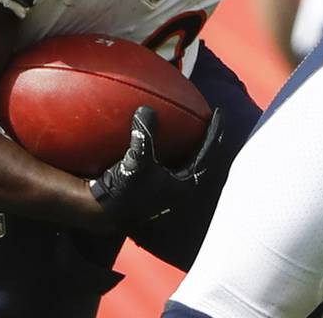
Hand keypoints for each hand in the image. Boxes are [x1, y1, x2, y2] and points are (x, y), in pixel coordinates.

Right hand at [89, 105, 222, 229]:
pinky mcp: (153, 185)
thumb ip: (144, 136)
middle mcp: (179, 187)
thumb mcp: (136, 162)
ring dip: (186, 143)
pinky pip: (167, 160)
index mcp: (185, 184)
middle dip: (203, 138)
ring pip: (184, 160)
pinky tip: (161, 136)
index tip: (218, 113)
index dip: (213, 132)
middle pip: (199, 158)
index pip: (207, 153)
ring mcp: (166, 187)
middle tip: (206, 117)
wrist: (104, 213)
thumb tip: (147, 109)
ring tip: (187, 123)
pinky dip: (168, 146)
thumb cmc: (125, 192)